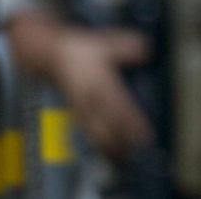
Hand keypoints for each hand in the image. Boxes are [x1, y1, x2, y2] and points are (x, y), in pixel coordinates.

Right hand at [51, 29, 152, 158]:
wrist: (53, 57)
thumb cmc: (85, 51)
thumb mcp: (108, 42)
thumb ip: (129, 47)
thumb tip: (147, 53)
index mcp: (99, 83)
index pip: (118, 107)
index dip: (132, 123)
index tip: (145, 135)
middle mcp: (90, 101)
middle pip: (107, 128)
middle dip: (123, 143)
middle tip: (139, 153)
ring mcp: (82, 110)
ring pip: (96, 135)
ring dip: (111, 148)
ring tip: (126, 158)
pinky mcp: (78, 115)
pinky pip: (89, 134)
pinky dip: (100, 145)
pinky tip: (110, 152)